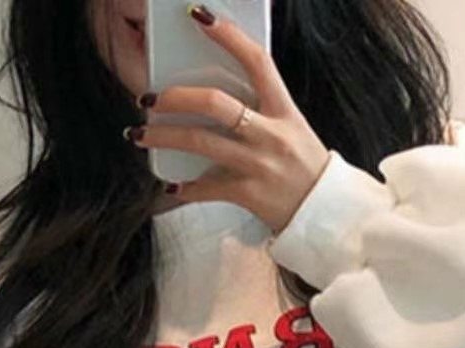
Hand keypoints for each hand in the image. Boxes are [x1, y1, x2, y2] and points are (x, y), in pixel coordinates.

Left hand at [125, 3, 330, 235]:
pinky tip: (171, 185)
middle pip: (216, 103)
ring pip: (200, 142)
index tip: (200, 18)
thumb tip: (218, 92)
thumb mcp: (291, 127)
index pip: (258, 62)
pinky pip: (206, 188)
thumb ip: (262, 108)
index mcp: (284, 111)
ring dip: (163, 137)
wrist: (324, 211)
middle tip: (151, 98)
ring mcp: (258, 164)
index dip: (229, 37)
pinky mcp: (247, 193)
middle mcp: (270, 134)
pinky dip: (185, 187)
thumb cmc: (304, 166)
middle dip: (176, 97)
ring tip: (139, 134)